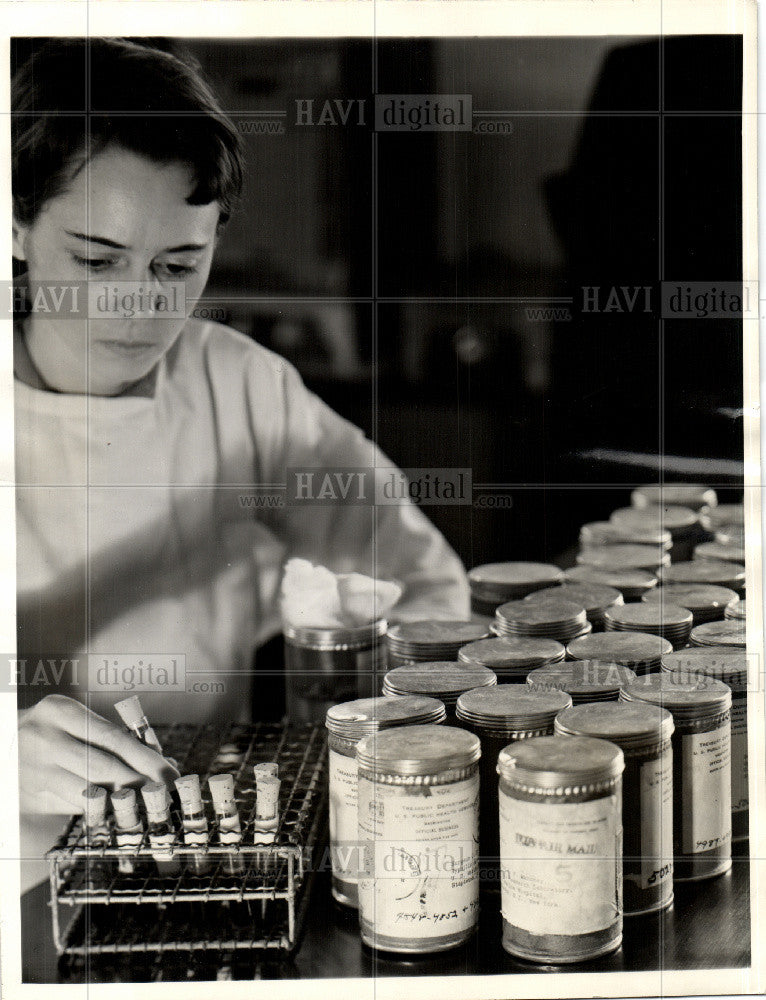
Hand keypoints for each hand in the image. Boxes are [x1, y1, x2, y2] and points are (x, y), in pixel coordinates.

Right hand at [18, 695, 178, 814]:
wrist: (1, 744)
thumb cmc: (49, 729)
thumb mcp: (73, 719)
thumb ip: (109, 736)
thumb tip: (158, 758)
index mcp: (60, 711)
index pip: (113, 737)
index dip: (146, 757)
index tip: (170, 771)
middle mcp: (44, 739)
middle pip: (104, 766)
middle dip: (141, 781)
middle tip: (166, 793)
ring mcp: (34, 771)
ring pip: (90, 791)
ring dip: (124, 800)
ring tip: (149, 802)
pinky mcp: (30, 797)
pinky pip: (74, 806)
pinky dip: (101, 810)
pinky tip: (120, 811)